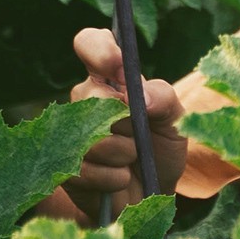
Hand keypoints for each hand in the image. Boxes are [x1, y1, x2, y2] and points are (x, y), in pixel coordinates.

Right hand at [53, 23, 189, 214]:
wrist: (151, 195)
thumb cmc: (160, 149)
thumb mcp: (175, 122)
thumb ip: (164, 99)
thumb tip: (142, 96)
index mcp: (108, 78)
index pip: (91, 44)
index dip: (100, 49)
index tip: (118, 65)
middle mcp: (84, 100)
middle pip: (92, 96)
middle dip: (125, 120)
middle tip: (138, 134)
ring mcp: (69, 133)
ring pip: (92, 137)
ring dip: (123, 153)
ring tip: (131, 159)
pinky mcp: (64, 167)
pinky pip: (87, 169)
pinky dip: (113, 178)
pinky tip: (119, 180)